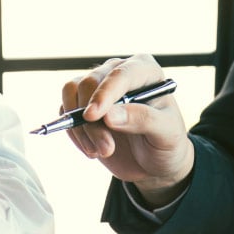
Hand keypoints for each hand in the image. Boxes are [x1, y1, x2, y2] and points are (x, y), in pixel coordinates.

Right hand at [61, 54, 193, 205]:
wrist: (154, 163)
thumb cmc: (167, 143)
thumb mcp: (166, 134)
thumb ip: (143, 120)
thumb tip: (109, 115)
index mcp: (144, 70)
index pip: (120, 74)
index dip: (104, 93)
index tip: (93, 117)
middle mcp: (118, 73)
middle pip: (90, 83)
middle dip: (93, 120)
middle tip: (106, 149)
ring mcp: (98, 88)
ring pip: (72, 94)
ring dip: (81, 128)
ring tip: (101, 152)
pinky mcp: (82, 106)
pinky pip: (66, 112)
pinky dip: (75, 134)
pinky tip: (93, 151)